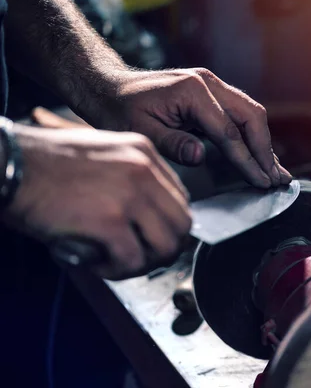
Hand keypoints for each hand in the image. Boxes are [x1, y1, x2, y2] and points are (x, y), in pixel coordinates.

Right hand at [4, 123, 191, 279]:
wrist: (6, 164)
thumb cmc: (42, 163)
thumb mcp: (100, 155)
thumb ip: (129, 178)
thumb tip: (147, 216)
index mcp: (143, 152)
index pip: (180, 198)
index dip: (168, 225)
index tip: (152, 237)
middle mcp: (143, 170)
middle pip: (182, 224)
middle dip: (164, 248)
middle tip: (140, 258)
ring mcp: (129, 195)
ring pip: (165, 246)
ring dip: (144, 263)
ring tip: (118, 263)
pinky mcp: (109, 221)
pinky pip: (132, 260)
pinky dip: (117, 271)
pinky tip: (97, 264)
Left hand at [83, 68, 291, 188]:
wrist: (108, 86)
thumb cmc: (119, 109)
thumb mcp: (139, 130)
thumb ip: (172, 143)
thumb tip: (201, 157)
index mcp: (192, 91)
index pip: (229, 132)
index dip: (247, 160)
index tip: (261, 182)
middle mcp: (208, 83)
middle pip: (251, 116)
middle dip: (266, 150)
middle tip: (277, 179)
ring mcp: (212, 86)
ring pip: (250, 114)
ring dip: (264, 144)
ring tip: (276, 172)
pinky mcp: (212, 94)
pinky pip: (240, 115)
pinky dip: (252, 137)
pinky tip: (260, 156)